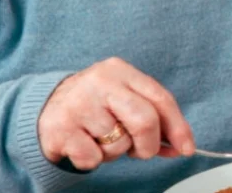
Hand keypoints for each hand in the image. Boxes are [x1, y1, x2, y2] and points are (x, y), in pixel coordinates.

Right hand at [38, 58, 194, 170]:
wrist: (45, 108)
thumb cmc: (96, 106)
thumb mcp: (124, 101)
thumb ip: (153, 119)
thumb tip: (180, 146)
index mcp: (121, 70)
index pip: (161, 98)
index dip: (178, 127)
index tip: (187, 148)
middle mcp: (100, 81)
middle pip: (145, 120)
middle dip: (149, 145)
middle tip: (141, 152)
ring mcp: (79, 103)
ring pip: (118, 143)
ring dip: (115, 152)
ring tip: (100, 139)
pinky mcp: (60, 127)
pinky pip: (94, 158)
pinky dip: (93, 160)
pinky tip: (83, 144)